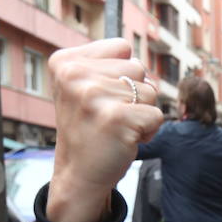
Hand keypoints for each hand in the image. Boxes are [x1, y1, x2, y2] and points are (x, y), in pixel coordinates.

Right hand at [45, 39, 162, 221]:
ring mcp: (93, 95)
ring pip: (150, 91)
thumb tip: (144, 69)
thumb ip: (110, 66)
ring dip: (142, 113)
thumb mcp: (86, 88)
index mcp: (65, 62)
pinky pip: (157, 115)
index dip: (123, 74)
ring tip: (117, 127)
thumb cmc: (91, 128)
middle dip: (134, 94)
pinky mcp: (116, 118)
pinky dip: (149, 131)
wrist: (79, 174)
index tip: (102, 96)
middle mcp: (74, 74)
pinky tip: (125, 139)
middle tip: (110, 116)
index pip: (122, 47)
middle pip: (138, 68)